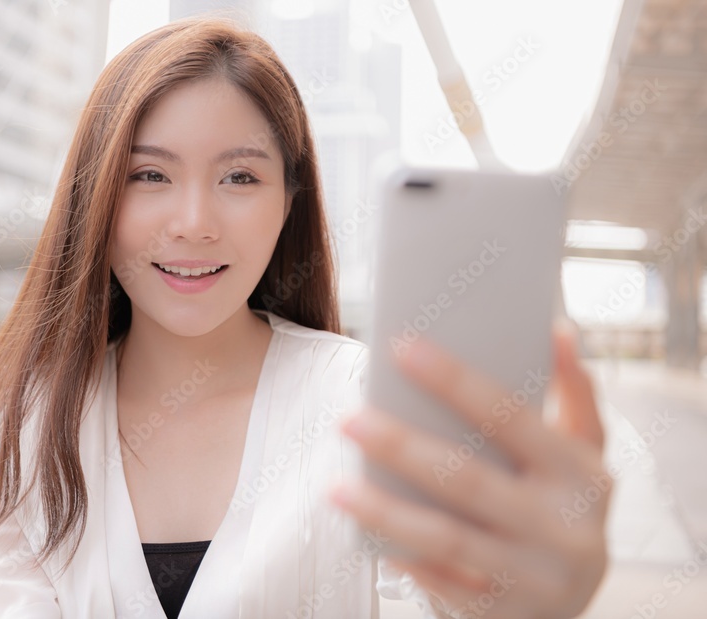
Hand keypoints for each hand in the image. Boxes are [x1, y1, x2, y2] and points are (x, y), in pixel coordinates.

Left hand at [328, 319, 610, 618]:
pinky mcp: (505, 615)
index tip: (401, 347)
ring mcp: (536, 578)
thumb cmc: (559, 509)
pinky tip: (362, 530)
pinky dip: (401, 555)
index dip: (456, 381)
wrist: (566, 608)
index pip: (511, 416)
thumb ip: (574, 395)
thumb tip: (557, 329)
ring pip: (445, 538)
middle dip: (403, 447)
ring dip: (384, 510)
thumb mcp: (582, 456)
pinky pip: (440, 583)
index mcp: (581, 473)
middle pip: (468, 479)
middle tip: (349, 419)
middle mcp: (566, 528)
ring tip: (336, 486)